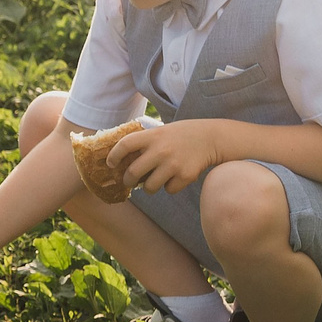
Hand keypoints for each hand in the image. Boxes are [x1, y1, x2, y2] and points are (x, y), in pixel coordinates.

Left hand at [113, 118, 232, 193]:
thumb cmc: (179, 136)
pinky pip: (169, 190)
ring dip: (149, 187)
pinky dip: (170, 187)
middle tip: (129, 181)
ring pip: (149, 187)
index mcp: (152, 135)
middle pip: (132, 173)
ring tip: (154, 180)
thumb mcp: (160, 131)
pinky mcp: (185, 176)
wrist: (210, 138)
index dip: (113, 156)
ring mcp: (173, 164)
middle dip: (128, 180)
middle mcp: (161, 150)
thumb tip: (119, 163)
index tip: (111, 164)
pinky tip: (176, 176)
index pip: (124, 145)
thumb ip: (143, 143)